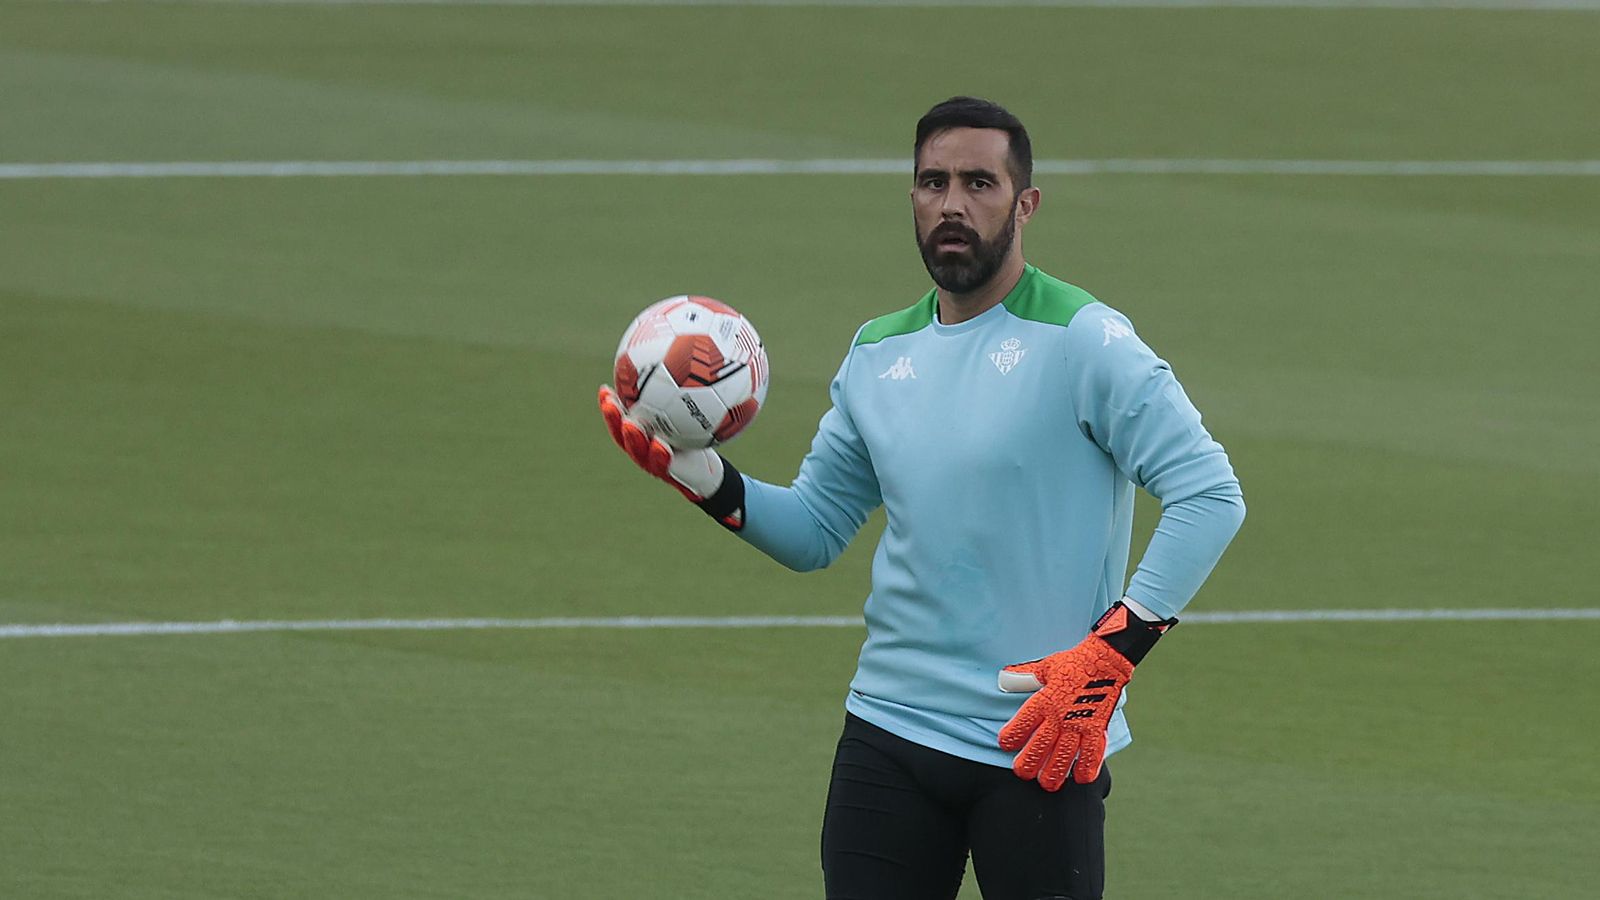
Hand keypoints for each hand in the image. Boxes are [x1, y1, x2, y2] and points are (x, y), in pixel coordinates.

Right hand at [597, 385, 724, 500]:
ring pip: (637, 450)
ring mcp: (652, 461)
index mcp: (641, 432)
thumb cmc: (694, 437)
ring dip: (632, 437)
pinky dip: (660, 454)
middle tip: (609, 402)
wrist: (706, 469)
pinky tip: (660, 444)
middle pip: (621, 433)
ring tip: (629, 424)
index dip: (609, 405)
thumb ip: (679, 392)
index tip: (604, 388)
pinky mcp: (668, 473)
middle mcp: (642, 447)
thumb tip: (676, 361)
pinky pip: (662, 463)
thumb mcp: (688, 412)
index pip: (621, 417)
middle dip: (613, 418)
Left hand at [997, 603, 1172, 790]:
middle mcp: (1060, 716)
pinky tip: (1081, 779)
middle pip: (1040, 746)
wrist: (1105, 660)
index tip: (1005, 744)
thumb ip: (1023, 676)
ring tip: (1047, 785)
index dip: (1011, 736)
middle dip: (1029, 763)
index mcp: (1045, 700)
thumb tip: (1003, 679)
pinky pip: (1093, 753)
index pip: (1022, 724)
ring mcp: (1080, 724)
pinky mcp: (1097, 728)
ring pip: (1064, 755)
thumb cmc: (1072, 664)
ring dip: (1055, 772)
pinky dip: (1088, 767)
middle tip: (1022, 773)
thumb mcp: (1044, 667)